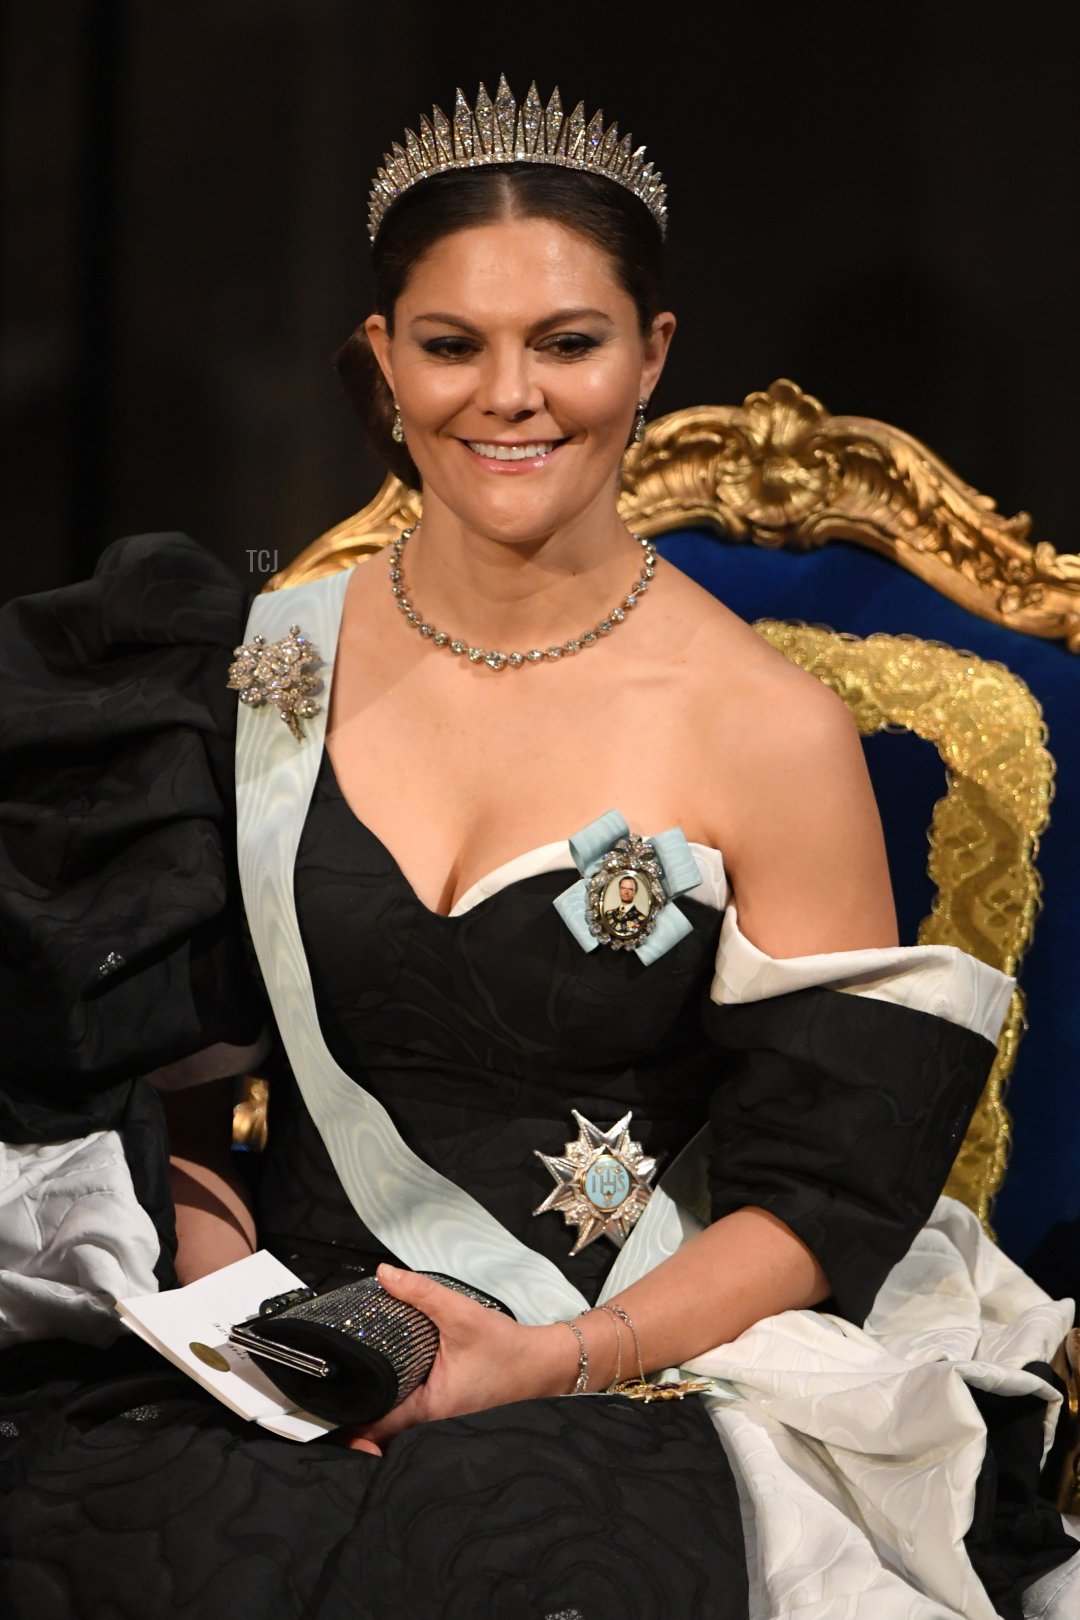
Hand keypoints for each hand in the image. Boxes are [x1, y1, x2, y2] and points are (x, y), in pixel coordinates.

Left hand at [342, 1264, 579, 1454]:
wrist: (545, 1365)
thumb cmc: (509, 1349)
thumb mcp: (461, 1315)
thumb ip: (421, 1293)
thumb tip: (385, 1275)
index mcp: (431, 1410)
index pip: (376, 1426)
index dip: (348, 1418)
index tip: (327, 1401)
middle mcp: (434, 1425)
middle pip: (381, 1432)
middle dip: (357, 1419)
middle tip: (333, 1396)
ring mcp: (443, 1426)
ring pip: (398, 1429)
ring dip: (378, 1413)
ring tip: (354, 1391)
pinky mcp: (450, 1416)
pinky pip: (414, 1420)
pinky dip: (398, 1408)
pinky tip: (390, 1389)